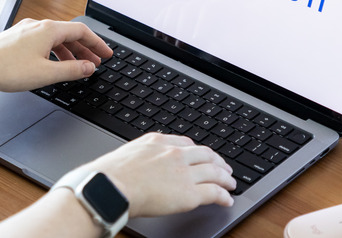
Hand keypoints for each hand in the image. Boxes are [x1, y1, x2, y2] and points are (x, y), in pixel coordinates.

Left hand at [0, 19, 112, 91]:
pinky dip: (55, 52)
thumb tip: (89, 67)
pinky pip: (43, 42)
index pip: (82, 31)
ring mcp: (26, 31)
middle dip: (85, 49)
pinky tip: (54, 64)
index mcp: (48, 30)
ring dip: (70, 52)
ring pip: (55, 38)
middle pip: (69, 34)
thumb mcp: (45, 74)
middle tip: (96, 62)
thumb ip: (71, 70)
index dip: (97, 43)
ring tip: (78, 67)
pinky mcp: (16, 38)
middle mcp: (38, 26)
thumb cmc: (5, 69)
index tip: (107, 54)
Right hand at [67, 133, 235, 216]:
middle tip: (224, 168)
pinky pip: (214, 192)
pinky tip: (227, 199)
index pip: (187, 143)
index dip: (199, 151)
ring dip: (226, 178)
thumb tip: (143, 162)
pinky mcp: (189, 193)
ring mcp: (184, 173)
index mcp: (159, 141)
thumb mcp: (128, 153)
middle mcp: (175, 154)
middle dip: (218, 161)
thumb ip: (143, 154)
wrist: (110, 186)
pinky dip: (224, 195)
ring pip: (215, 172)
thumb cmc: (110, 174)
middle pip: (206, 154)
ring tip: (231, 183)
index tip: (202, 156)